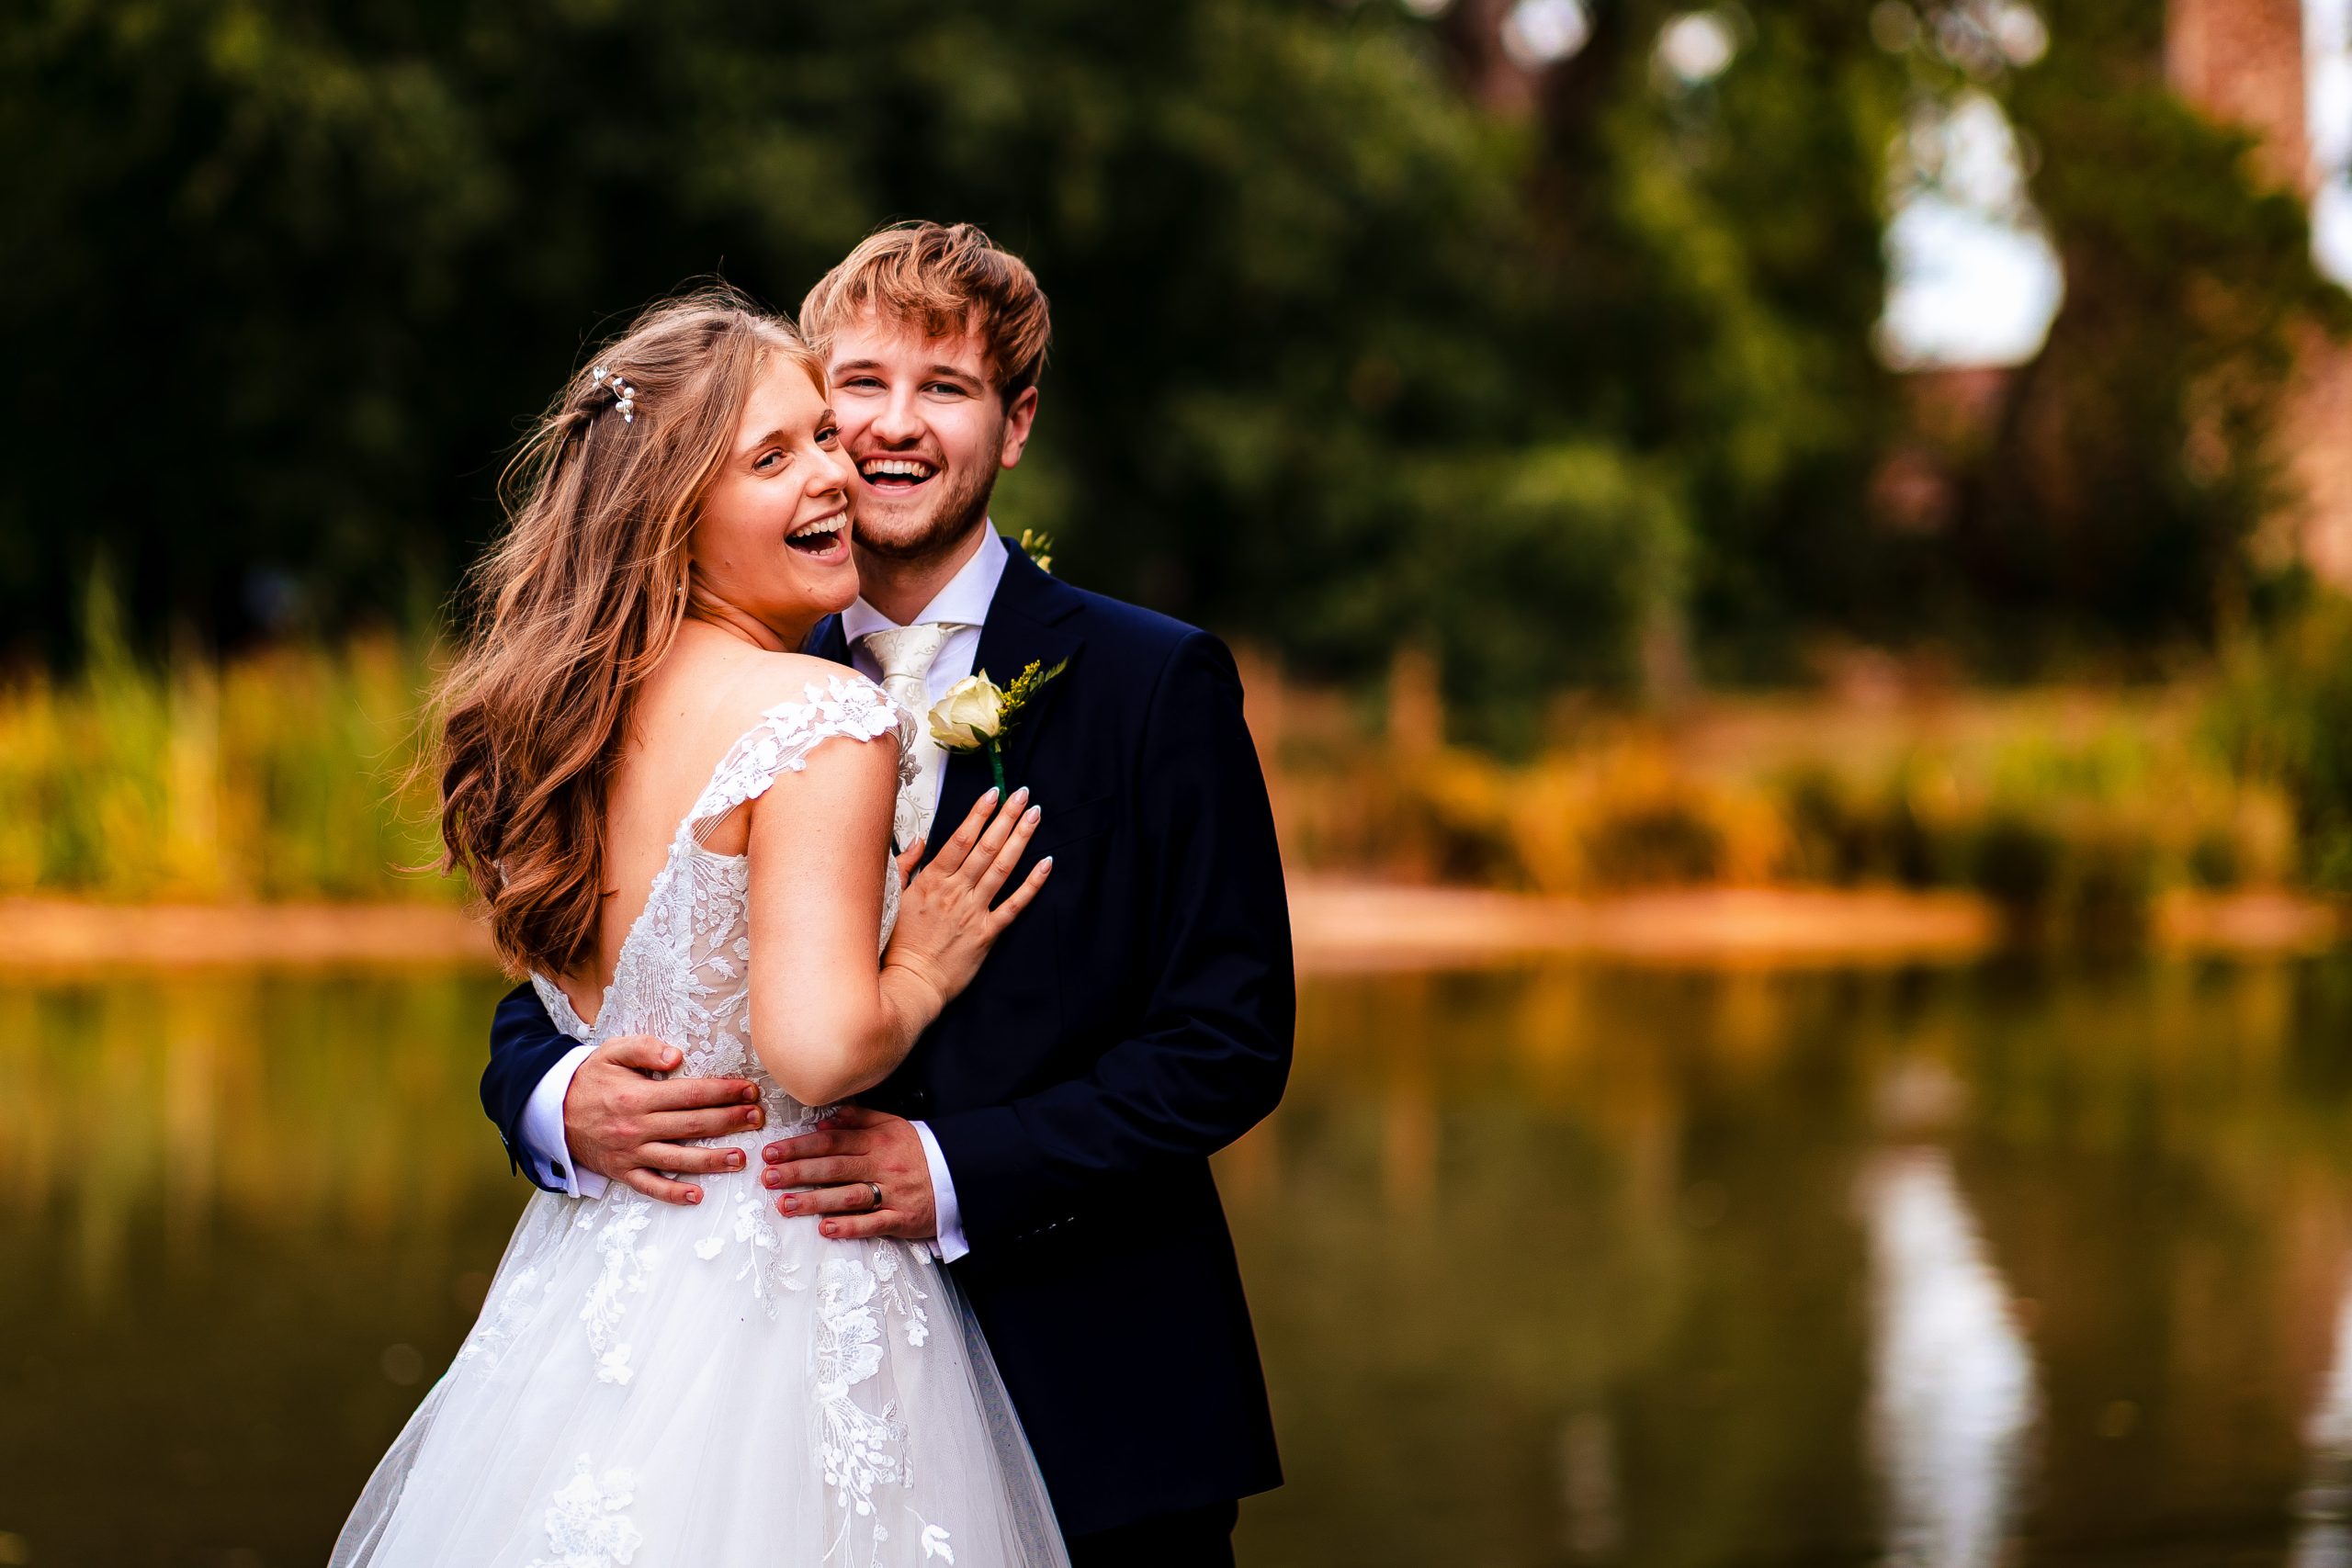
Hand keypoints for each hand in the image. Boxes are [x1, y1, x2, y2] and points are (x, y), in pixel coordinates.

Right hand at [563, 1035, 764, 1204]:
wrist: (551, 1110)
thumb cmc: (590, 1078)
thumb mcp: (612, 1052)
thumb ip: (644, 1049)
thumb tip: (677, 1057)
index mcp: (638, 1097)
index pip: (690, 1095)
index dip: (723, 1092)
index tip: (749, 1091)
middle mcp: (636, 1127)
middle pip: (692, 1126)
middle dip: (729, 1121)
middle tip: (757, 1118)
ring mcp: (630, 1153)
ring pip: (678, 1159)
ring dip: (712, 1160)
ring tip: (742, 1158)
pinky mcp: (622, 1171)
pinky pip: (650, 1186)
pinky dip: (673, 1193)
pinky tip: (697, 1196)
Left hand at [760, 1105, 937, 1240]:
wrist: (961, 1173)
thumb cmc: (920, 1150)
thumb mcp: (893, 1124)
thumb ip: (859, 1119)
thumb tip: (824, 1120)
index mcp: (878, 1140)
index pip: (832, 1141)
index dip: (800, 1146)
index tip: (772, 1152)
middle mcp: (882, 1165)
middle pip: (835, 1167)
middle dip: (798, 1172)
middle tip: (768, 1177)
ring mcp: (892, 1193)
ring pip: (849, 1196)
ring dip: (815, 1201)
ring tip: (785, 1204)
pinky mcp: (902, 1218)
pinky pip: (873, 1223)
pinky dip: (849, 1227)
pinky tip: (825, 1229)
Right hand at [883, 786, 1051, 1014]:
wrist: (911, 983)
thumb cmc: (899, 943)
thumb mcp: (892, 898)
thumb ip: (905, 866)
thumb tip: (919, 839)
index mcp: (932, 881)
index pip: (960, 840)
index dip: (979, 814)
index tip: (994, 793)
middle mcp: (956, 892)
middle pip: (986, 847)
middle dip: (1006, 817)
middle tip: (1023, 793)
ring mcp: (974, 911)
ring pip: (1002, 868)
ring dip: (1020, 839)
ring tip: (1035, 815)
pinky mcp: (987, 933)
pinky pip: (1014, 904)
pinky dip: (1032, 883)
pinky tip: (1046, 863)